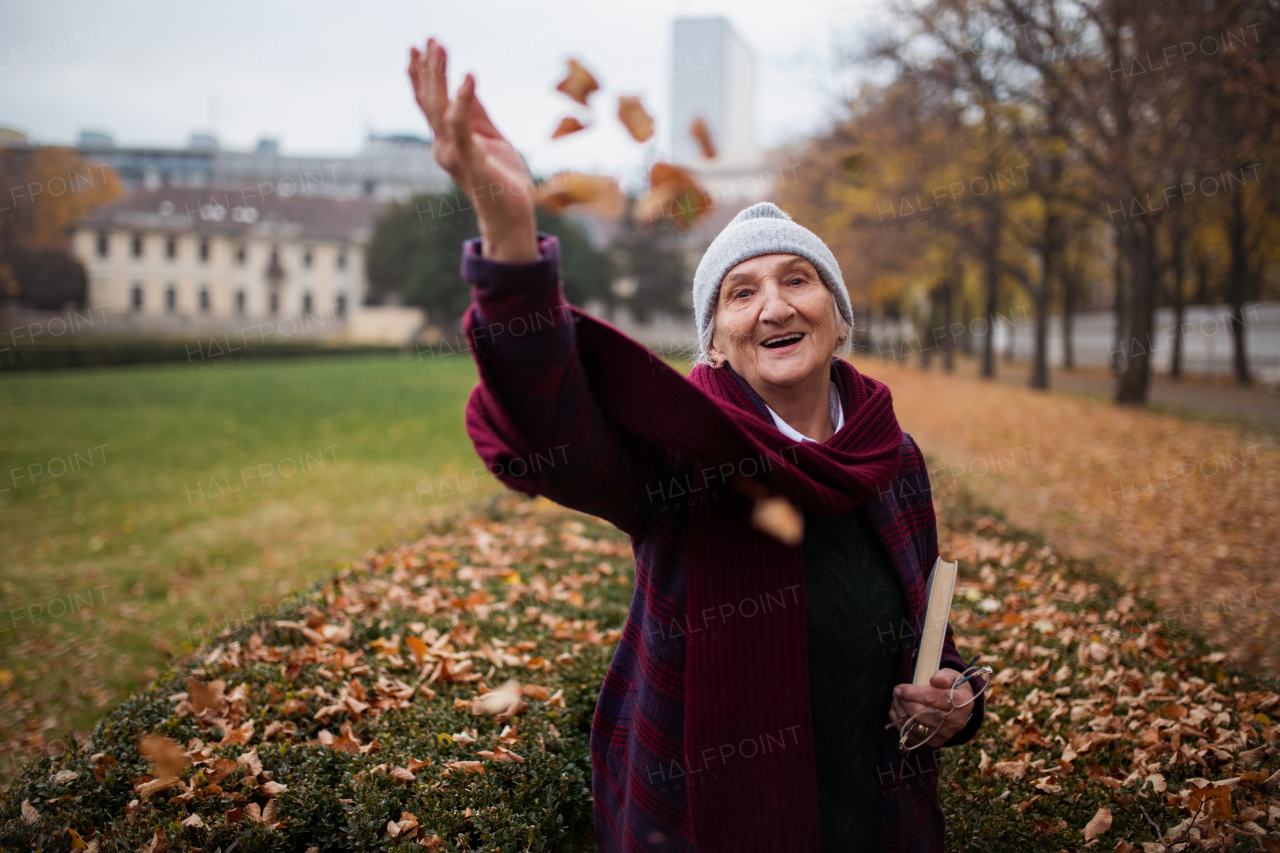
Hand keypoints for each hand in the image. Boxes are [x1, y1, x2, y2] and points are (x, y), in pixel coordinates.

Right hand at [408, 37, 538, 262]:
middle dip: (427, 69)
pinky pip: (463, 126)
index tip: (418, 48)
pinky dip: (464, 100)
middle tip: (426, 40)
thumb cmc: (503, 181)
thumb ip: (479, 115)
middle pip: (429, 102)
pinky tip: (468, 77)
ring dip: (438, 76)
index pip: (430, 104)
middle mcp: (444, 146)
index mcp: (448, 142)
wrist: (511, 216)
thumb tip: (469, 86)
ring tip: (439, 48)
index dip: (423, 76)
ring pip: (439, 108)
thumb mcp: (492, 138)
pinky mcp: (470, 160)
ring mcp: (454, 154)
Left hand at [887, 669, 973, 748]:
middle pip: (920, 713)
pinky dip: (900, 723)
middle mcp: (954, 721)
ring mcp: (944, 734)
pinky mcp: (934, 742)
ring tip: (896, 701)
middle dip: (903, 702)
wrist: (960, 708)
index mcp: (960, 703)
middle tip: (897, 693)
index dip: (911, 693)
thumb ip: (944, 676)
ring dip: (899, 712)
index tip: (899, 688)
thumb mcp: (953, 676)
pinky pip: (911, 735)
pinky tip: (898, 712)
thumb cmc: (953, 688)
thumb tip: (935, 679)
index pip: (931, 698)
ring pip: (913, 726)